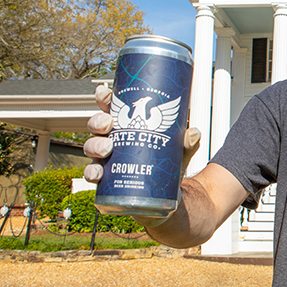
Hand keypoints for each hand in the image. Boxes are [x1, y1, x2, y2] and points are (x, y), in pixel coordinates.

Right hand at [82, 84, 200, 182]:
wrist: (165, 194)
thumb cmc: (167, 164)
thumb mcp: (179, 151)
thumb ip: (187, 142)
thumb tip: (194, 133)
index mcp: (128, 125)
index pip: (113, 108)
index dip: (105, 98)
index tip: (106, 93)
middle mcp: (113, 139)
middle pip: (97, 125)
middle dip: (98, 121)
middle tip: (109, 124)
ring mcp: (107, 159)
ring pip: (91, 147)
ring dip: (94, 145)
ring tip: (106, 149)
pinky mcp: (106, 179)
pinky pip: (92, 174)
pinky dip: (91, 173)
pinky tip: (98, 174)